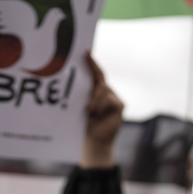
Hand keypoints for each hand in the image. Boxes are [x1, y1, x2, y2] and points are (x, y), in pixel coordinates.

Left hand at [80, 52, 123, 168]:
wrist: (95, 141)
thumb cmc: (85, 124)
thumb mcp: (82, 107)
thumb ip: (84, 95)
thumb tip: (72, 82)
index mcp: (97, 91)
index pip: (96, 73)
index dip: (92, 63)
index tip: (85, 52)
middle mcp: (107, 92)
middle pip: (100, 81)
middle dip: (92, 84)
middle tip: (83, 88)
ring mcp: (115, 98)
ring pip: (103, 90)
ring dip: (94, 100)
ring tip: (88, 111)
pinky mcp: (120, 105)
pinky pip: (109, 99)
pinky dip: (99, 105)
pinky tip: (93, 113)